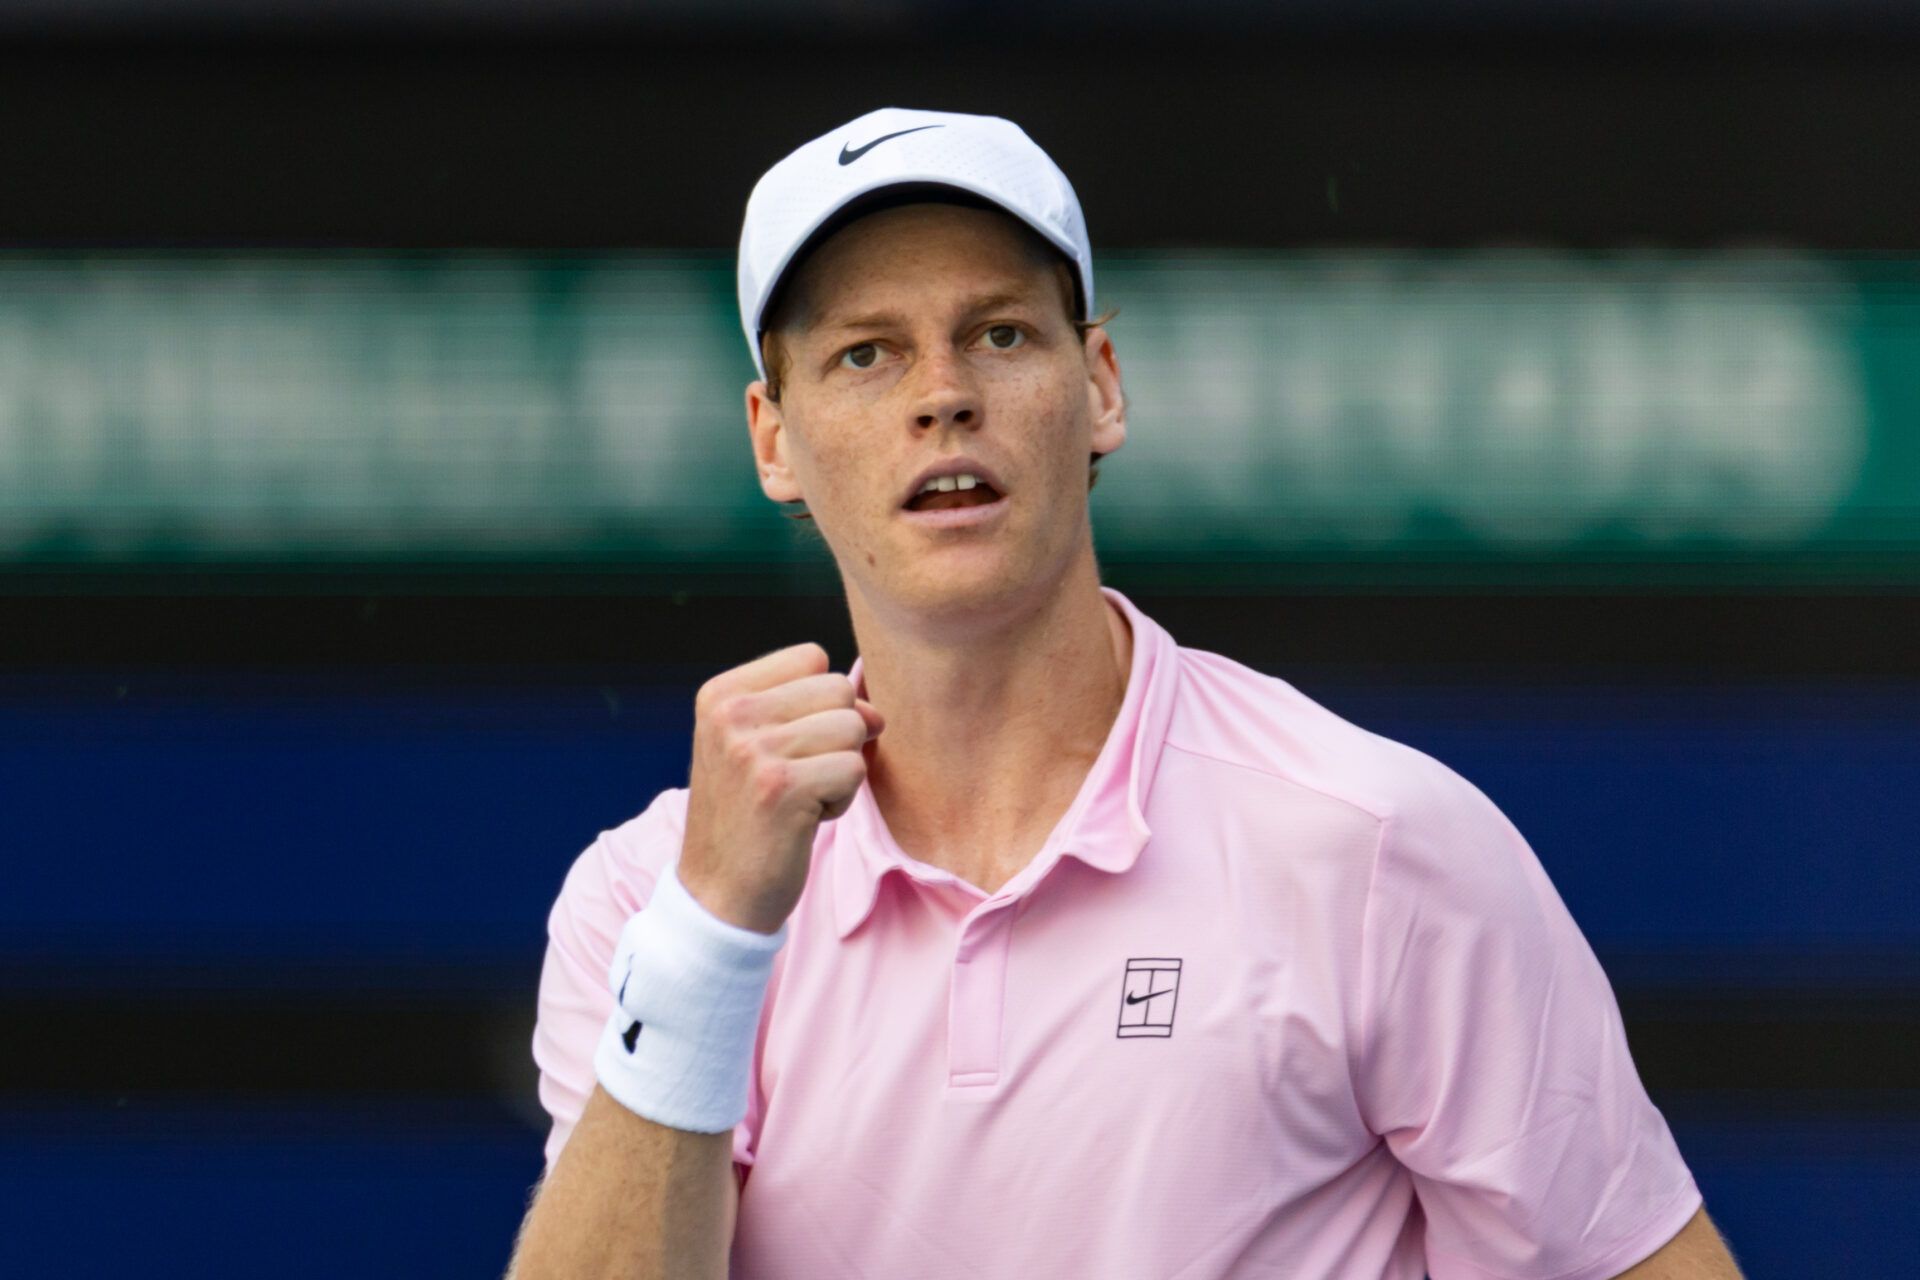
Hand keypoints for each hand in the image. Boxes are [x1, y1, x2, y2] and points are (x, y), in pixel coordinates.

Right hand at [677, 643, 883, 934]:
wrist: (718, 894)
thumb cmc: (750, 816)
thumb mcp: (757, 744)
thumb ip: (809, 707)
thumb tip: (876, 710)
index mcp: (721, 693)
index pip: (812, 656)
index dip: (819, 704)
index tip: (785, 749)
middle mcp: (731, 713)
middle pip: (839, 689)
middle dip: (835, 737)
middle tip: (794, 780)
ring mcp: (754, 749)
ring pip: (853, 727)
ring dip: (840, 770)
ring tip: (798, 799)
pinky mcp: (782, 788)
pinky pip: (855, 769)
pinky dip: (841, 801)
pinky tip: (803, 821)